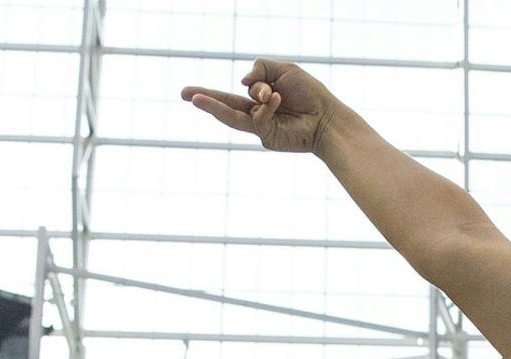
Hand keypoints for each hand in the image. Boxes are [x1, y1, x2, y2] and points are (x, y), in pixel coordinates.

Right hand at [183, 59, 340, 153]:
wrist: (328, 117)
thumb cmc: (310, 94)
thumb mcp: (284, 70)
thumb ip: (261, 68)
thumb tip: (242, 82)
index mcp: (259, 99)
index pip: (232, 95)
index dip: (212, 93)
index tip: (194, 92)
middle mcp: (257, 114)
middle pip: (226, 107)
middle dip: (204, 101)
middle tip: (183, 95)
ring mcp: (261, 128)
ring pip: (233, 116)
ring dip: (214, 106)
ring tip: (196, 100)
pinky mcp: (267, 137)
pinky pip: (258, 116)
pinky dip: (266, 104)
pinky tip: (276, 97)